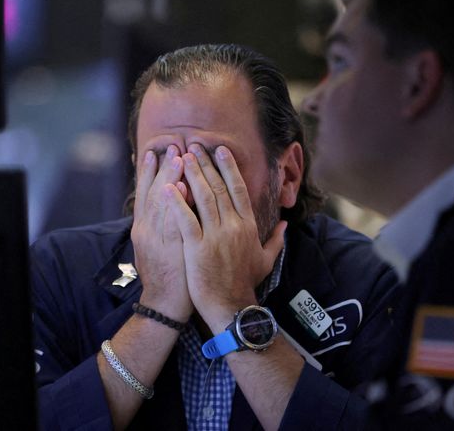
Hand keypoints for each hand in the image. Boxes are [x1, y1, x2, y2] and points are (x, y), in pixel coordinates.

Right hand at [131, 145, 192, 322]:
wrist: (164, 305)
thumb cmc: (167, 274)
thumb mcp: (157, 246)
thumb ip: (162, 222)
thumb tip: (173, 198)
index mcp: (142, 228)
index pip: (144, 194)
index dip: (148, 171)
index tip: (154, 150)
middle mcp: (146, 231)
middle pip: (153, 192)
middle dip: (162, 168)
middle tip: (172, 145)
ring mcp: (157, 240)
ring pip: (162, 204)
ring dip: (171, 179)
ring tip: (179, 157)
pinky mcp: (171, 250)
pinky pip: (175, 223)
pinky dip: (180, 205)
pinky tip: (186, 188)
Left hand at [164, 144, 285, 331]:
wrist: (232, 307)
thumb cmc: (246, 284)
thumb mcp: (266, 259)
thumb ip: (277, 239)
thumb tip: (286, 224)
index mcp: (248, 225)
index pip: (238, 189)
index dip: (228, 167)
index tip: (220, 150)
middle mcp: (233, 226)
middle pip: (218, 187)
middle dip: (205, 164)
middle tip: (194, 145)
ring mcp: (215, 236)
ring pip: (203, 198)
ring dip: (192, 175)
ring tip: (181, 157)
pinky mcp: (197, 248)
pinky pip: (186, 220)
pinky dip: (177, 202)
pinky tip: (168, 187)